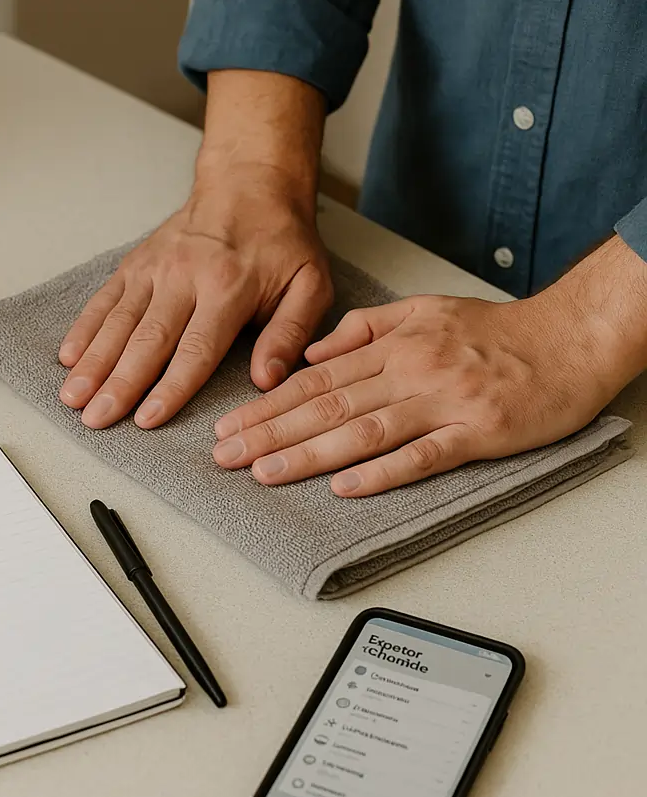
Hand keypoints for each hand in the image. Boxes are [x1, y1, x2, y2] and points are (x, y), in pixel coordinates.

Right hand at [57, 166, 332, 428]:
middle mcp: (184, 276)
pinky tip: (69, 357)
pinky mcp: (135, 264)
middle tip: (96, 419)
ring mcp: (154, 269)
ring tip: (73, 397)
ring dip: (93, 362)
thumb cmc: (282, 242)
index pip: (196, 348)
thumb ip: (290, 332)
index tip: (147, 419)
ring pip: (118, 322)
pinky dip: (84, 328)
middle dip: (118, 383)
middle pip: (147, 340)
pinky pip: (104, 299)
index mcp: (229, 286)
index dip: (170, 387)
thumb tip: (268, 379)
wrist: (249, 183)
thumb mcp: (310, 284)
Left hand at [209, 256, 644, 494]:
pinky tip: (344, 486)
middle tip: (224, 455)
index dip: (266, 404)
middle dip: (269, 431)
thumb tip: (312, 354)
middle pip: (327, 406)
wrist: (572, 337)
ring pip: (364, 431)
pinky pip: (422, 456)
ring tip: (264, 471)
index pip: (315, 379)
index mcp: (394, 344)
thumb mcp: (424, 310)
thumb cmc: (498, 331)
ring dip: (309, 453)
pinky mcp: (478, 432)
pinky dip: (381, 472)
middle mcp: (411, 371)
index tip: (228, 425)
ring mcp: (444, 402)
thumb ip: (364, 329)